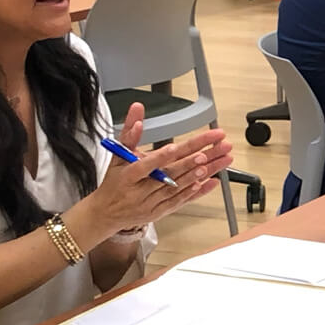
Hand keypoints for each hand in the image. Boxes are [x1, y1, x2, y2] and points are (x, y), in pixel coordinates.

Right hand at [85, 103, 234, 237]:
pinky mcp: (161, 211)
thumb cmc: (114, 182)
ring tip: (218, 161)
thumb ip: (129, 132)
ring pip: (179, 187)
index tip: (174, 148)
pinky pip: (181, 200)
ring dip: (200, 174)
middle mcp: (141, 191)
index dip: (160, 157)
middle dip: (194, 159)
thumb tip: (137, 110)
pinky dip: (197, 192)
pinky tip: (211, 181)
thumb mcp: (117, 155)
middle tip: (214, 148)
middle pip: (170, 174)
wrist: (106, 213)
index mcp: (129, 176)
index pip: (146, 165)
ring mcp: (153, 202)